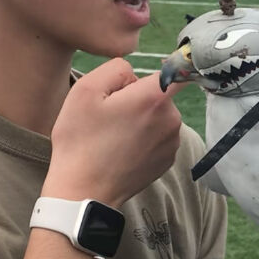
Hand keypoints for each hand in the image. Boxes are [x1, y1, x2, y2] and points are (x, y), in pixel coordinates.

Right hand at [43, 59, 183, 207]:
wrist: (83, 191)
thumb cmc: (81, 140)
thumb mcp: (86, 90)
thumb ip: (116, 67)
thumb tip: (133, 72)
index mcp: (154, 98)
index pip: (177, 70)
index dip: (163, 67)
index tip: (144, 78)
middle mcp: (172, 119)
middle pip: (159, 94)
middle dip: (137, 97)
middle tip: (109, 114)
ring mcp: (172, 143)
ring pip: (158, 116)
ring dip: (140, 119)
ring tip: (113, 135)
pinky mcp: (167, 161)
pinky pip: (158, 137)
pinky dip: (143, 139)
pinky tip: (121, 150)